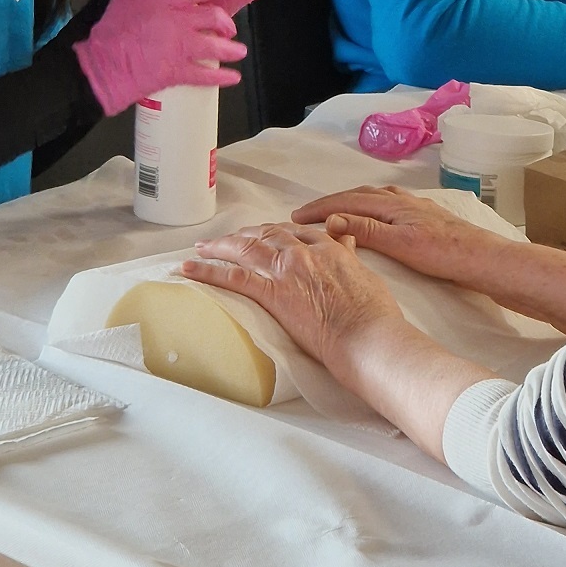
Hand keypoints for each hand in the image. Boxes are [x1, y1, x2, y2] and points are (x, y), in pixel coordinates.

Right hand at [72, 0, 247, 115]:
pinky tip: (232, 77)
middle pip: (216, 17)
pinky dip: (222, 78)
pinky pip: (206, 76)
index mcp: (166, 0)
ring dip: (230, 51)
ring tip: (236, 52)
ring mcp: (178, 49)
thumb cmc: (112, 29)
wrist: (99, 68)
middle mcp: (177, 23)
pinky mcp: (176, 73)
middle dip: (227, 24)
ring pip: (216, 47)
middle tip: (228, 29)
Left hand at [184, 222, 402, 377]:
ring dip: (219, 247)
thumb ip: (349, 256)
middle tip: (227, 240)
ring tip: (201, 249)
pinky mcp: (273, 293)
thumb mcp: (366, 274)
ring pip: (245, 248)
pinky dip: (208, 271)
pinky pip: (233, 277)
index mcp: (329, 247)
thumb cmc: (374, 314)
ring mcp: (286, 270)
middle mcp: (304, 252)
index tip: (263, 234)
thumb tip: (346, 242)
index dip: (274, 231)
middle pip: (265, 234)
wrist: (368, 335)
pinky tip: (191, 268)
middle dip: (243, 235)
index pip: (294, 231)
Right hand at [290, 186, 506, 291]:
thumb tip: (331, 219)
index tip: (295, 216)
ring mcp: (414, 207)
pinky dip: (371, 207)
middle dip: (331, 202)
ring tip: (334, 212)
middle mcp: (401, 199)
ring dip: (351, 202)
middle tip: (307, 214)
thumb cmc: (443, 253)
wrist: (483, 258)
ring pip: (375, 197)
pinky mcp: (424, 217)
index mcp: (391, 204)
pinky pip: (389, 204)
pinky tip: (375, 217)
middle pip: (358, 194)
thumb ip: (366, 230)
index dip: (319, 207)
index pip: (346, 201)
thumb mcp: (400, 244)